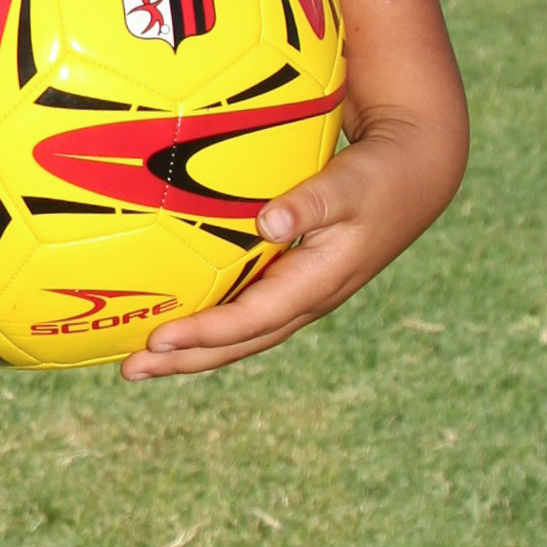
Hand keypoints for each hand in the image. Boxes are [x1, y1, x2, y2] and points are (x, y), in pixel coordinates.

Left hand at [122, 107, 459, 379]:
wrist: (414, 178)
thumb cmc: (376, 176)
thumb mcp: (347, 185)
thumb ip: (310, 203)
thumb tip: (270, 222)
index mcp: (317, 282)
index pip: (252, 318)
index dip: (205, 332)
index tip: (158, 338)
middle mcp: (307, 300)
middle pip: (240, 342)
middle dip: (186, 359)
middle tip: (132, 369)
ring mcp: (302, 296)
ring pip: (242, 336)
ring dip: (193, 351)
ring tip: (142, 362)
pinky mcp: (296, 283)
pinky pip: (246, 315)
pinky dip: (211, 327)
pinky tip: (178, 324)